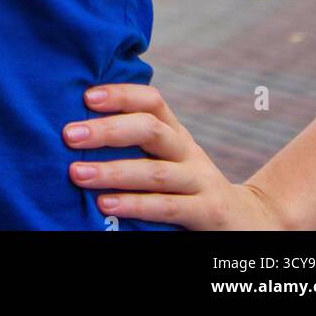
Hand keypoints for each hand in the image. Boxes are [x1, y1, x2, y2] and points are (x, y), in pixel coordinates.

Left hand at [62, 82, 287, 229]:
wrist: (245, 221)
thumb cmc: (186, 186)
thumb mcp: (168, 159)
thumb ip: (137, 144)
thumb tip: (80, 127)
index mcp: (176, 134)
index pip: (152, 101)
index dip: (121, 94)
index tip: (86, 96)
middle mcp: (188, 152)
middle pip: (150, 130)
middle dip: (107, 130)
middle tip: (69, 135)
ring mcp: (200, 182)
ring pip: (155, 172)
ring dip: (113, 172)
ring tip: (77, 174)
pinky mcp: (207, 213)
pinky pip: (167, 207)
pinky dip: (135, 205)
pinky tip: (107, 204)